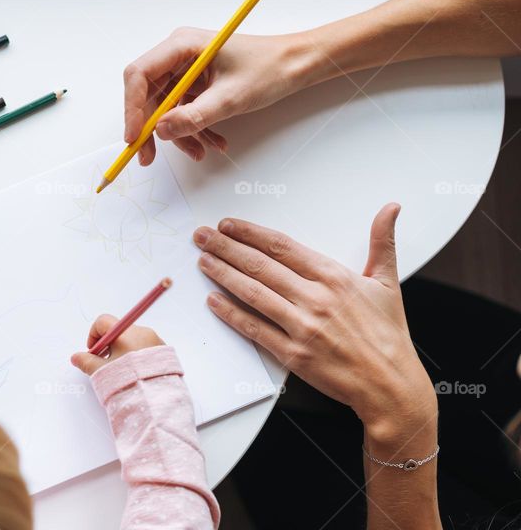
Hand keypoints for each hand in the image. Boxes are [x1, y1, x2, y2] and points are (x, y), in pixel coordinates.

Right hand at [70, 314, 164, 374]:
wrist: (156, 397)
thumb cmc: (129, 381)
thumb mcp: (102, 371)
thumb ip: (86, 362)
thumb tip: (77, 357)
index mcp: (124, 332)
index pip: (103, 321)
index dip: (94, 335)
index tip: (94, 351)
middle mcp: (141, 331)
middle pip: (118, 330)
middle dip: (108, 345)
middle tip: (105, 362)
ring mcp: (154, 339)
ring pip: (132, 339)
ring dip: (123, 350)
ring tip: (122, 370)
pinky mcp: (164, 349)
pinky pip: (146, 346)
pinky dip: (138, 354)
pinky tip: (135, 372)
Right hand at [123, 27, 313, 164]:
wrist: (296, 65)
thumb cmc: (269, 69)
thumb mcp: (231, 98)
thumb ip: (194, 116)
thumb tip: (160, 131)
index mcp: (181, 45)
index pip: (139, 75)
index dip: (132, 108)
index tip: (134, 137)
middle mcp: (178, 55)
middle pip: (146, 94)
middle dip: (150, 128)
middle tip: (149, 157)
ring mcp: (186, 70)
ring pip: (165, 108)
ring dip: (179, 133)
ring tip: (200, 151)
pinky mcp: (195, 84)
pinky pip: (182, 111)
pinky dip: (193, 129)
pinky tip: (212, 142)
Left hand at [194, 204, 436, 440]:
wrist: (390, 385)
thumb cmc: (388, 334)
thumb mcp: (387, 282)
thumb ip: (382, 242)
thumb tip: (391, 208)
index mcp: (334, 277)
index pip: (281, 247)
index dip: (250, 233)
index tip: (228, 224)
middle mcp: (315, 298)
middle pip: (260, 266)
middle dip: (226, 247)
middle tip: (202, 236)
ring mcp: (302, 327)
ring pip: (253, 293)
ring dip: (223, 275)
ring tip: (203, 261)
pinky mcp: (293, 354)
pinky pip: (254, 328)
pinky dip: (231, 314)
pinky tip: (213, 301)